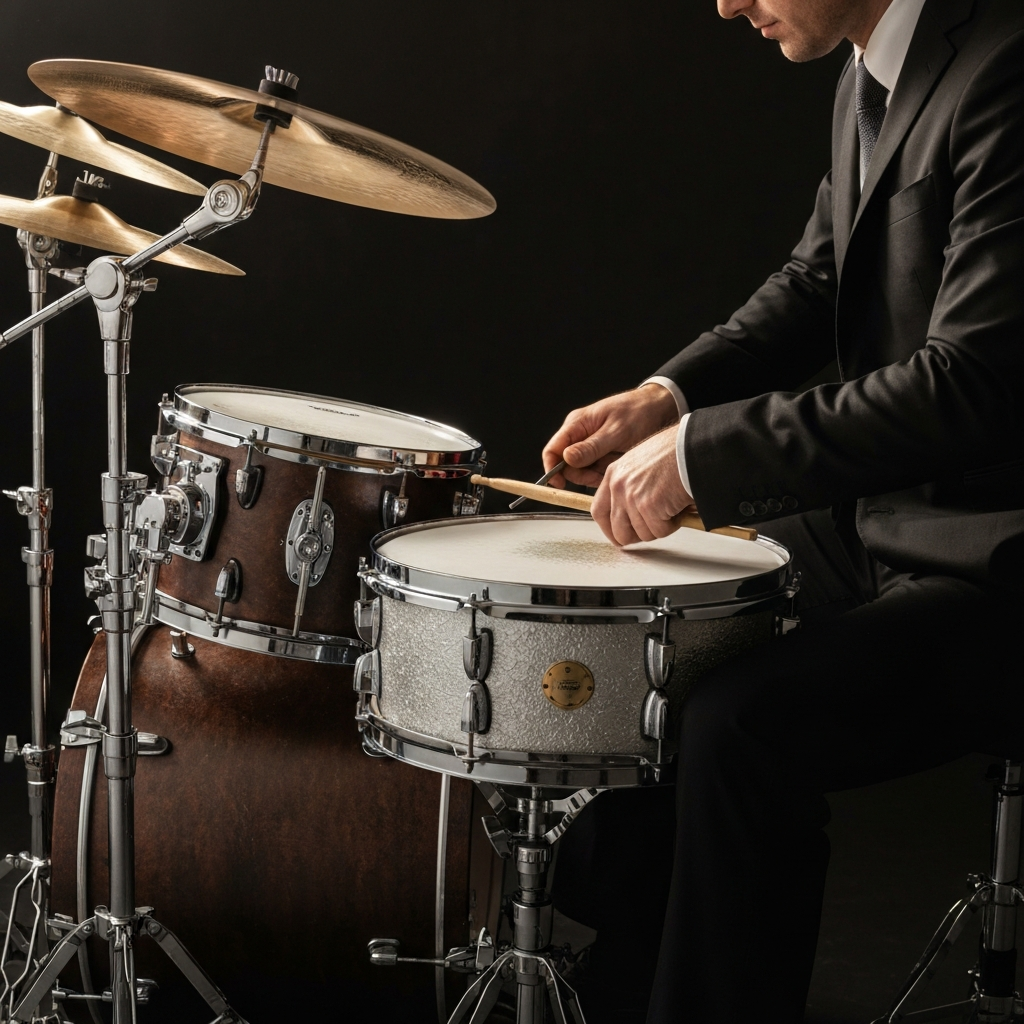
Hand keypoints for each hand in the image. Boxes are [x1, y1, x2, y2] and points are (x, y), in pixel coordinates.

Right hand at [542, 384, 678, 487]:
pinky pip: (595, 469)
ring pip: (582, 470)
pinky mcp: (600, 452)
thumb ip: (591, 447)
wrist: (659, 408)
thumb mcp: (616, 432)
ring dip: (597, 473)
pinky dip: (605, 472)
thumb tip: (566, 459)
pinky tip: (618, 464)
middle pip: (566, 465)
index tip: (560, 484)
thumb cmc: (638, 413)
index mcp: (577, 424)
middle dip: (582, 474)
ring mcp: (589, 444)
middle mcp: (579, 434)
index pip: (552, 450)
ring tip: (616, 463)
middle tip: (601, 476)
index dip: (552, 470)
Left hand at [591, 425, 693, 544]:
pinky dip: (673, 525)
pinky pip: (660, 531)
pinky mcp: (649, 506)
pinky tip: (679, 507)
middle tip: (653, 529)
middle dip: (637, 537)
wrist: (693, 446)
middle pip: (618, 531)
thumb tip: (629, 516)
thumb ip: (629, 486)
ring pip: (642, 534)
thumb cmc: (674, 452)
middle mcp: (618, 486)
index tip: (619, 536)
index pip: (598, 511)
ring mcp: (632, 497)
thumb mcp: (640, 464)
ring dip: (660, 527)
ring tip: (671, 507)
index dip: (609, 529)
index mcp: (613, 474)